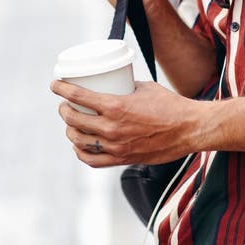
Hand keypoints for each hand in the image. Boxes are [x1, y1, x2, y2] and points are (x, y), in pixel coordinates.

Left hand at [52, 78, 203, 167]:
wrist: (189, 129)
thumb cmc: (171, 105)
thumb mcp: (145, 88)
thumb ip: (125, 88)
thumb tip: (113, 84)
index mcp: (116, 106)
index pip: (78, 97)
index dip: (61, 90)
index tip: (55, 85)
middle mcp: (112, 128)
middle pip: (74, 120)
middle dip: (64, 111)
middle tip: (64, 105)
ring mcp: (116, 147)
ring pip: (79, 141)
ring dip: (70, 131)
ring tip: (71, 124)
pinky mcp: (122, 159)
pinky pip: (92, 160)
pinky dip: (81, 152)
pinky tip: (80, 146)